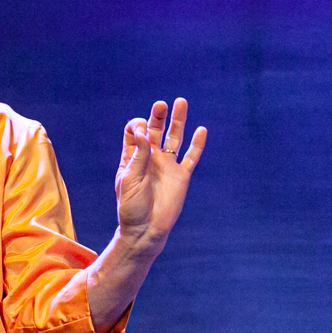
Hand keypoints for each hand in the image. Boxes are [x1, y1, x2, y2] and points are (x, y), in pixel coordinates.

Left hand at [115, 98, 206, 250]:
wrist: (145, 230)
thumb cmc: (131, 207)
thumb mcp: (130, 180)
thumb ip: (138, 155)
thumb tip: (144, 130)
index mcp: (133, 157)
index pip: (135, 132)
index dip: (137, 126)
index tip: (140, 130)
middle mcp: (151, 158)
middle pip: (156, 130)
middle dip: (158, 116)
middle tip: (161, 104)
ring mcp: (167, 166)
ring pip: (175, 138)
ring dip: (178, 121)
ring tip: (180, 102)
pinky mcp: (181, 176)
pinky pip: (191, 157)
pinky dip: (197, 144)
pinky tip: (201, 130)